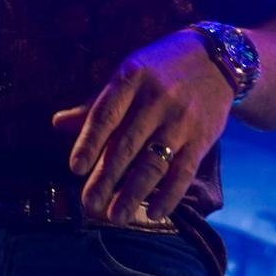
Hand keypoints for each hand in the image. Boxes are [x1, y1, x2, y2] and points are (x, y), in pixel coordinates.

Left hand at [51, 30, 235, 223]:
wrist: (218, 58)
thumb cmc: (160, 70)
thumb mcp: (128, 75)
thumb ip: (96, 105)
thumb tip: (57, 124)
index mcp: (131, 77)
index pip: (105, 114)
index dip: (89, 142)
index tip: (75, 169)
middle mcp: (157, 98)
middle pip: (127, 145)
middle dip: (106, 178)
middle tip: (89, 205)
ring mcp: (182, 119)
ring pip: (154, 163)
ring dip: (134, 194)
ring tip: (116, 216)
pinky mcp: (203, 137)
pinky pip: (184, 171)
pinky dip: (169, 195)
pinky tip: (154, 213)